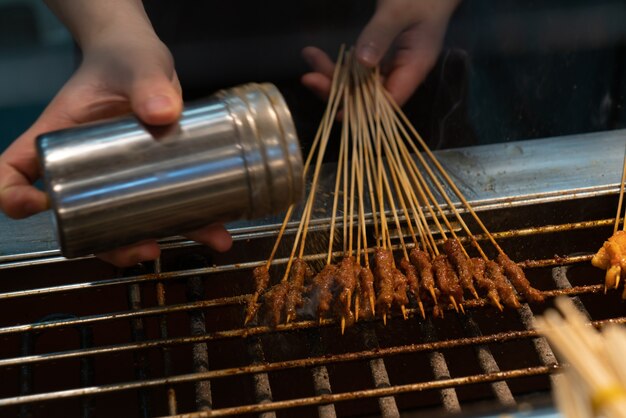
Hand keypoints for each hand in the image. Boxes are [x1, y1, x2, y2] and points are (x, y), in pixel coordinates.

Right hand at [0, 29, 231, 266]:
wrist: (149, 62)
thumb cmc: (125, 58)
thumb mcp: (135, 65)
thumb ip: (146, 82)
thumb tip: (161, 111)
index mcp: (59, 138)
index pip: (16, 170)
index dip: (12, 195)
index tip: (31, 205)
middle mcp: (84, 167)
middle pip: (79, 218)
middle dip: (107, 245)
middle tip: (141, 249)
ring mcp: (120, 178)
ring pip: (126, 223)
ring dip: (157, 241)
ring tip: (198, 241)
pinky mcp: (153, 178)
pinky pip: (166, 208)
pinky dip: (191, 223)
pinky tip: (218, 230)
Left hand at [302, 0, 459, 105]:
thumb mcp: (399, 11)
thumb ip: (381, 35)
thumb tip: (362, 62)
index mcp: (415, 67)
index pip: (389, 101)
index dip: (363, 111)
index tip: (337, 111)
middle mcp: (401, 72)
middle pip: (367, 96)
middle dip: (337, 90)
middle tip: (309, 78)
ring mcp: (389, 66)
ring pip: (357, 83)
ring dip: (331, 75)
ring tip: (309, 57)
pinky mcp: (378, 58)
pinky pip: (355, 70)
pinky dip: (336, 64)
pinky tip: (314, 53)